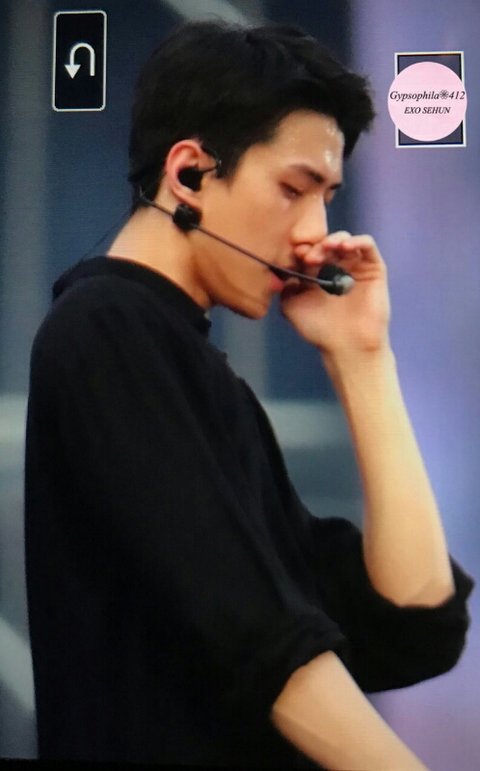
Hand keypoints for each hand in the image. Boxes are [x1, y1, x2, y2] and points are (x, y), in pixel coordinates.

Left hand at [280, 231, 390, 355]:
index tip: (296, 256)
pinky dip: (358, 240)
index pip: (308, 252)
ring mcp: (354, 267)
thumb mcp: (291, 307)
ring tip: (327, 249)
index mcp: (315, 274)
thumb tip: (282, 269)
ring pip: (345, 240)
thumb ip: (285, 286)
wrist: (347, 345)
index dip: (302, 250)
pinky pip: (368, 245)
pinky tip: (345, 247)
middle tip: (309, 257)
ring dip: (334, 239)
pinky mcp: (374, 268)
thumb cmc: (319, 330)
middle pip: (325, 244)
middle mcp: (334, 268)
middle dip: (316, 246)